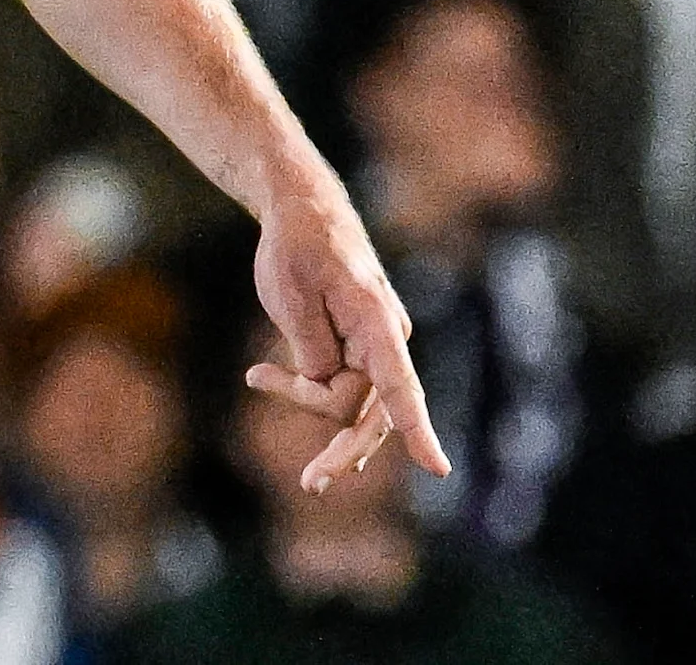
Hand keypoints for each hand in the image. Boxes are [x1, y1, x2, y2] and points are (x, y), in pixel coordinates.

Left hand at [244, 175, 451, 491]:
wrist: (303, 211)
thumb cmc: (295, 247)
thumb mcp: (290, 294)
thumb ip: (314, 349)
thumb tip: (330, 389)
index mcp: (376, 324)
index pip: (400, 386)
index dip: (416, 429)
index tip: (438, 469)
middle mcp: (387, 341)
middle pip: (371, 413)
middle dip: (342, 449)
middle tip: (312, 485)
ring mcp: (376, 349)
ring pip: (348, 402)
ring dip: (303, 398)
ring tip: (257, 375)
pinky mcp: (359, 352)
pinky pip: (338, 387)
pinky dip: (306, 389)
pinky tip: (262, 376)